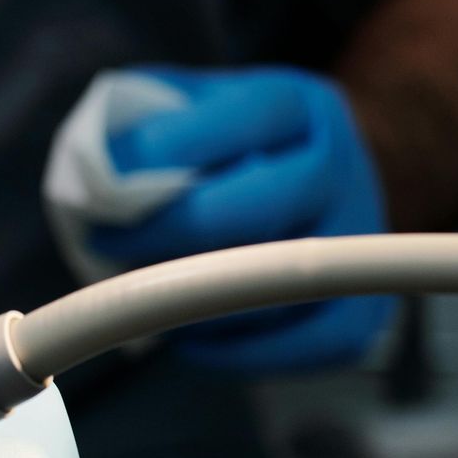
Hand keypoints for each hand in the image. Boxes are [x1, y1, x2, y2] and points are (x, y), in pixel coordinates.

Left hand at [91, 67, 394, 374]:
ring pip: (284, 280)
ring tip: (144, 293)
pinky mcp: (360, 315)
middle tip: (112, 251)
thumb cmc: (227, 159)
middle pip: (268, 202)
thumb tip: (97, 169)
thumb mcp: (188, 113)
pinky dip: (237, 352)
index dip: (168, 153)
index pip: (245, 117)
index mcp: (300, 106)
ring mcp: (358, 244)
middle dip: (176, 231)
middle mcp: (342, 167)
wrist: (308, 197)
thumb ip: (145, 123)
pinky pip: (303, 345)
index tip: (106, 189)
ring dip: (200, 298)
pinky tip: (189, 337)